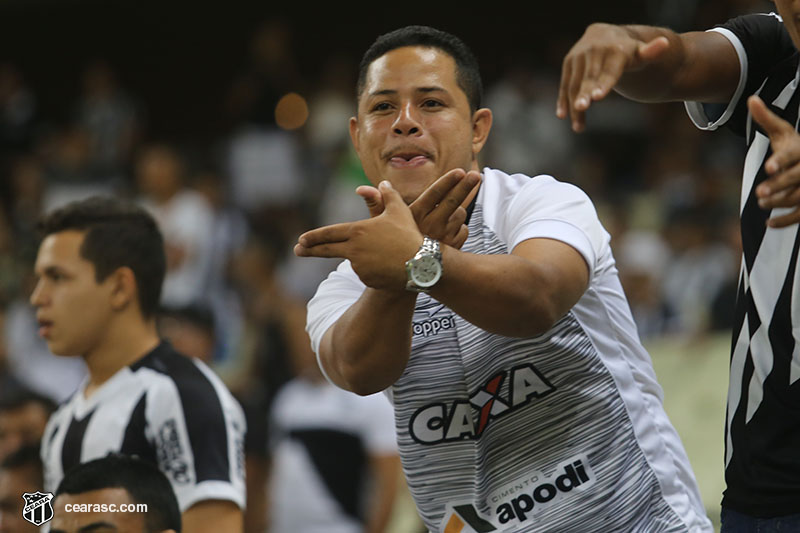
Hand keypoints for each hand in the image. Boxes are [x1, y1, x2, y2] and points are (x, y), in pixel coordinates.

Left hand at [295, 181, 422, 289]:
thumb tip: (383, 183)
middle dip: (310, 250)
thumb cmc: (409, 235)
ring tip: (385, 256)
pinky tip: (388, 267)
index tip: (301, 240)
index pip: (329, 234)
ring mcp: (359, 267)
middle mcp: (353, 250)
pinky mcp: (367, 280)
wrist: (421, 263)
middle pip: (327, 250)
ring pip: (354, 261)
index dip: (314, 237)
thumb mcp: (400, 211)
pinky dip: (372, 270)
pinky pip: (366, 273)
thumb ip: (388, 195)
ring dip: (361, 259)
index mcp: (357, 231)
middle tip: (298, 250)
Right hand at [356, 169, 479, 248]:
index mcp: (414, 218)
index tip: (460, 170)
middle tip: (476, 174)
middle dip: (466, 186)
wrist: (401, 277)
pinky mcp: (451, 250)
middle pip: (453, 202)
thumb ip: (375, 203)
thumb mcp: (379, 225)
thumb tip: (361, 187)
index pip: (434, 195)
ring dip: (457, 211)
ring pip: (459, 216)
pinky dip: (459, 227)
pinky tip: (450, 228)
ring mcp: (443, 240)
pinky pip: (463, 231)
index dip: (448, 182)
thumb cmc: (388, 247)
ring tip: (448, 211)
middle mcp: (430, 228)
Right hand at [557, 23, 668, 131]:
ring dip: (575, 106)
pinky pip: (565, 84)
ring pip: (575, 84)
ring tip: (578, 127)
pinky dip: (563, 100)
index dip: (604, 84)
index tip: (598, 97)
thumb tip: (665, 43)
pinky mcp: (568, 63)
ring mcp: (578, 56)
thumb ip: (651, 52)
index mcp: (615, 49)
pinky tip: (563, 115)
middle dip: (584, 94)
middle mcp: (594, 50)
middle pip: (589, 78)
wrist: (605, 35)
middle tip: (582, 107)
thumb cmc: (627, 51)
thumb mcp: (641, 52)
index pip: (609, 70)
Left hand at [751, 96, 799, 227]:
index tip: (768, 167)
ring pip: (798, 196)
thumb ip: (766, 118)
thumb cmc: (796, 146)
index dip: (781, 161)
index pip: (791, 154)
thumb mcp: (783, 132)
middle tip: (758, 193)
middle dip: (778, 186)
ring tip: (761, 202)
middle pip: (796, 178)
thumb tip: (750, 99)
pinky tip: (769, 224)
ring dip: (779, 202)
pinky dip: (786, 221)